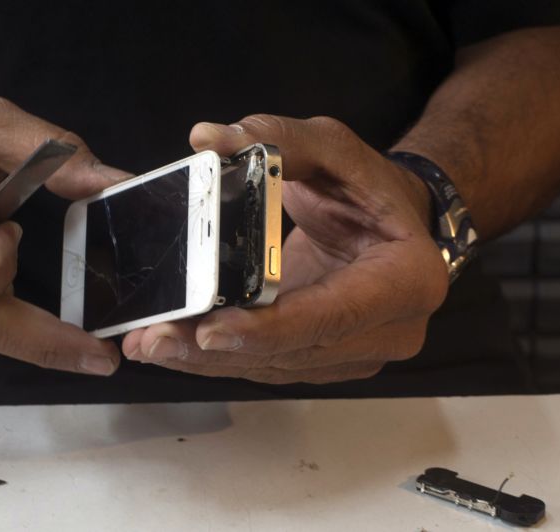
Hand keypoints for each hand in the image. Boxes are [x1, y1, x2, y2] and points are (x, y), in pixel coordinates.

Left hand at [122, 115, 448, 383]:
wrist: (398, 224)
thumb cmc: (370, 188)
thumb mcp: (333, 150)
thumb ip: (276, 139)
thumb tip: (206, 139)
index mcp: (407, 279)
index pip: (331, 315)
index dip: (268, 328)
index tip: (208, 330)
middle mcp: (391, 330)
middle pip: (293, 352)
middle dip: (218, 352)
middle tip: (154, 341)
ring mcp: (360, 354)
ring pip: (275, 368)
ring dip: (210, 362)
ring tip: (152, 345)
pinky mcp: (330, 361)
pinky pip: (272, 366)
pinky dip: (223, 360)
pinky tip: (179, 346)